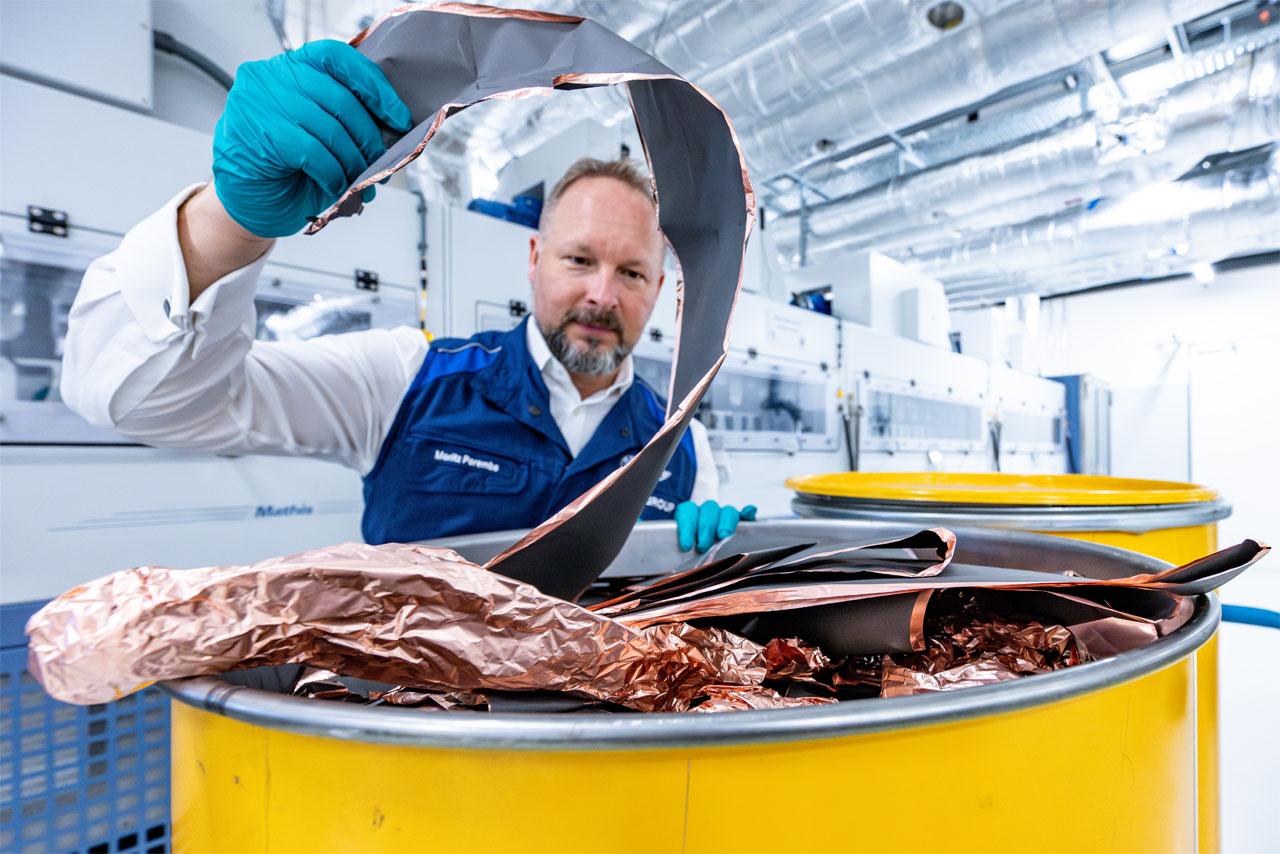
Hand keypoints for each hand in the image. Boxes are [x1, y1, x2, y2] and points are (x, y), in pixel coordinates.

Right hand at [212, 40, 412, 237]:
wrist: (249, 200)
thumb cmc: (288, 166)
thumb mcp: (323, 132)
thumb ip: (348, 118)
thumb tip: (394, 126)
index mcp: (293, 66)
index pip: (340, 58)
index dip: (375, 88)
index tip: (398, 118)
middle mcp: (273, 75)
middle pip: (341, 99)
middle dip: (369, 138)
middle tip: (380, 164)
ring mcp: (260, 101)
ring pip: (330, 129)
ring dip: (354, 162)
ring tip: (361, 181)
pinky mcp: (258, 131)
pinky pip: (313, 152)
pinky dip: (333, 174)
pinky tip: (336, 186)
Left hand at [675, 500, 757, 552]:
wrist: (702, 551)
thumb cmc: (690, 551)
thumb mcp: (681, 548)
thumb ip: (680, 550)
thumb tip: (674, 562)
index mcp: (690, 514)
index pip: (688, 511)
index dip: (687, 526)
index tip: (687, 544)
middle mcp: (707, 512)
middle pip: (709, 510)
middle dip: (705, 528)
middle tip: (703, 546)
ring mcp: (723, 516)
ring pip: (726, 511)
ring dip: (725, 522)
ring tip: (723, 535)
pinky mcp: (738, 522)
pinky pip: (744, 514)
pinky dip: (747, 513)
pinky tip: (749, 512)